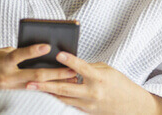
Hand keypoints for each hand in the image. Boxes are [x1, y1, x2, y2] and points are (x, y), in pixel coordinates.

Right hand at [0, 44, 76, 108]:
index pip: (19, 54)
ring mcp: (8, 90)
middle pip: (35, 76)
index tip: (49, 46)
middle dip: (55, 73)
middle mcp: (6, 78)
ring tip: (69, 81)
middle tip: (72, 70)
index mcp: (2, 62)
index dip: (34, 50)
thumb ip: (15, 53)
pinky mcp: (8, 97)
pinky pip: (29, 95)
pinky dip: (43, 93)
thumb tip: (37, 53)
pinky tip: (55, 92)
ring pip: (36, 89)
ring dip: (54, 85)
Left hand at [27, 52, 161, 114]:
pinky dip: (57, 98)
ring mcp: (88, 104)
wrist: (131, 107)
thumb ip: (89, 67)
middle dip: (46, 84)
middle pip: (65, 88)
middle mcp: (93, 92)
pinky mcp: (86, 112)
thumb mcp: (107, 70)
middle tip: (30, 81)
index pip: (82, 67)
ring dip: (47, 92)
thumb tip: (71, 64)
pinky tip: (45, 94)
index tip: (57, 53)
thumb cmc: (119, 84)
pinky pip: (68, 104)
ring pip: (63, 98)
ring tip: (31, 87)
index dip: (70, 60)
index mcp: (100, 78)